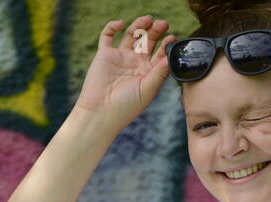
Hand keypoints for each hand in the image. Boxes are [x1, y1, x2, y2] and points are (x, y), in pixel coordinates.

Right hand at [75, 16, 176, 131]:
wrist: (100, 113)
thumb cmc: (126, 107)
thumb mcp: (147, 90)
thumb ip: (159, 72)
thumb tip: (171, 56)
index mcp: (147, 72)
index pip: (160, 53)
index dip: (166, 44)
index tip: (171, 38)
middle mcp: (134, 63)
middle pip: (147, 40)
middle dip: (155, 31)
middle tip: (162, 24)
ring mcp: (120, 57)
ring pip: (131, 35)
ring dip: (139, 25)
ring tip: (147, 19)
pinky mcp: (104, 55)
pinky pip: (108, 36)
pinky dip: (112, 27)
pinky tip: (121, 24)